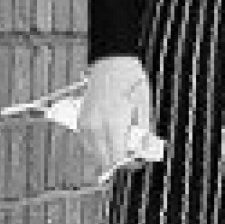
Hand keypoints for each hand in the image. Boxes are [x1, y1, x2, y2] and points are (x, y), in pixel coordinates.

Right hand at [78, 56, 162, 182]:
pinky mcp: (81, 120)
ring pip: (94, 154)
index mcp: (113, 122)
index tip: (138, 161)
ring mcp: (85, 124)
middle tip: (132, 155)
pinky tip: (109, 140)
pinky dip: (97, 146)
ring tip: (121, 146)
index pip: (118, 156)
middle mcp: (95, 125)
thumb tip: (143, 150)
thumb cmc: (131, 80)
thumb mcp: (143, 106)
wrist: (112, 61)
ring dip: (107, 155)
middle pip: (105, 159)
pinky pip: (87, 143)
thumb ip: (143, 131)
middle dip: (119, 161)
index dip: (129, 162)